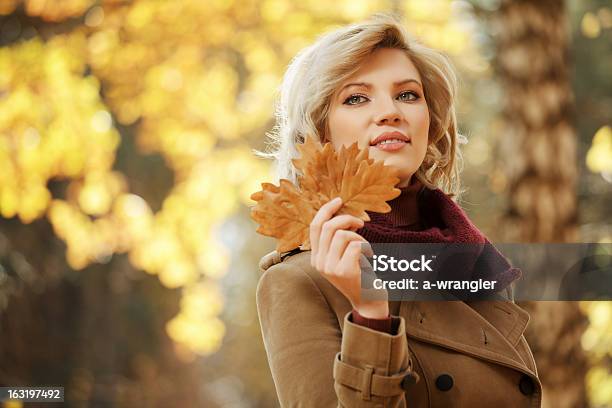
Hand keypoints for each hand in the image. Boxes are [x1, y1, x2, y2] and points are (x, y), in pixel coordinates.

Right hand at [309, 197, 387, 317]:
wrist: (368, 302)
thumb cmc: (358, 276)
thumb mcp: (341, 258)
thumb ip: (335, 241)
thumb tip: (340, 213)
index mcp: (316, 258)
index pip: (314, 227)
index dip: (326, 210)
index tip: (339, 200)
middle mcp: (319, 263)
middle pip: (327, 227)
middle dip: (346, 218)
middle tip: (361, 223)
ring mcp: (330, 268)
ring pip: (342, 235)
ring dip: (358, 236)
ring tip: (365, 247)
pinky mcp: (344, 271)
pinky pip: (355, 245)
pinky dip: (366, 246)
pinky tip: (370, 256)